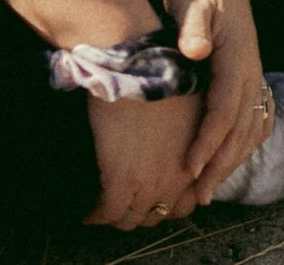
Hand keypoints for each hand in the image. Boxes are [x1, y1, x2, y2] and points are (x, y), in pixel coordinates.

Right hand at [85, 90, 203, 228]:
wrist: (139, 66)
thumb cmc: (164, 77)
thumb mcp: (189, 108)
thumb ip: (188, 134)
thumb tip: (177, 140)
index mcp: (196, 163)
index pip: (184, 204)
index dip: (164, 205)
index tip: (148, 199)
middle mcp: (178, 179)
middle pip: (159, 215)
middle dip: (142, 214)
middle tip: (123, 206)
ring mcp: (150, 182)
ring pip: (133, 219)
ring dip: (119, 217)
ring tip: (104, 210)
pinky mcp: (121, 178)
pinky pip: (108, 211)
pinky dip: (96, 216)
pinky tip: (87, 213)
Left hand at [163, 0, 271, 204]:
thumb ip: (194, 26)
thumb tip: (197, 51)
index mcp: (236, 56)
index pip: (224, 108)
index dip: (208, 140)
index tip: (190, 165)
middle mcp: (249, 69)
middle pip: (238, 128)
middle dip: (219, 164)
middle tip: (196, 196)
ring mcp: (251, 72)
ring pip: (246, 129)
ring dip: (228, 161)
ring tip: (207, 190)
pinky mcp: (244, 73)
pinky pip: (249, 118)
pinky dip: (239, 144)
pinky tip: (227, 160)